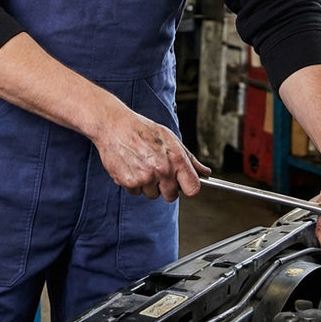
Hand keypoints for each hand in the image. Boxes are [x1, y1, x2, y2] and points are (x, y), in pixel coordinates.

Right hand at [92, 108, 210, 201]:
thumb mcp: (171, 139)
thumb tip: (205, 173)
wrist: (114, 125)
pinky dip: (133, 183)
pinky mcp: (129, 182)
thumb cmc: (143, 130)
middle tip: (157, 171)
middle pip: (172, 196)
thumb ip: (189, 159)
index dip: (188, 187)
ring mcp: (145, 178)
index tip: (183, 184)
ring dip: (148, 185)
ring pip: (152, 195)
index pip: (193, 189)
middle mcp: (162, 170)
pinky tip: (131, 166)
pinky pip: (136, 192)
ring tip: (141, 164)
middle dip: (166, 187)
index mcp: (176, 159)